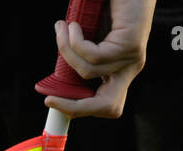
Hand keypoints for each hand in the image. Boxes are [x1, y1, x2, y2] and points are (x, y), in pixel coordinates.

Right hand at [43, 0, 156, 118]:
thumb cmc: (109, 5)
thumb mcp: (89, 37)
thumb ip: (79, 56)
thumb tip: (57, 80)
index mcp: (121, 71)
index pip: (106, 105)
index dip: (78, 108)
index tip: (51, 98)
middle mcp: (129, 68)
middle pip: (108, 106)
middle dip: (75, 107)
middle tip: (49, 97)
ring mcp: (132, 58)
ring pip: (89, 73)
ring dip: (66, 52)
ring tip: (61, 29)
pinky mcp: (131, 44)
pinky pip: (94, 55)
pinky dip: (74, 42)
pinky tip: (72, 25)